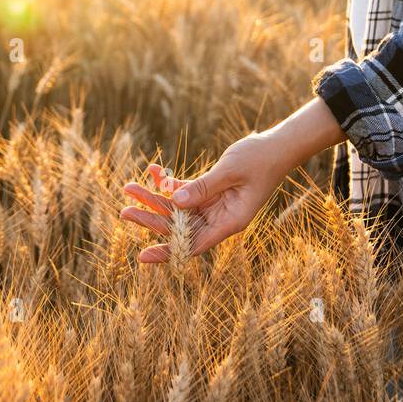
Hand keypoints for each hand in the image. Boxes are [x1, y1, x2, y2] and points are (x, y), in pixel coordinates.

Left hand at [120, 133, 288, 264]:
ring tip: (129, 188)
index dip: (168, 252)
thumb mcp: (231, 171)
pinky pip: (184, 190)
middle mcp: (219, 218)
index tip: (143, 256)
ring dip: (154, 198)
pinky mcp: (210, 190)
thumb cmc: (260, 159)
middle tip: (125, 212)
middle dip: (151, 219)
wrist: (277, 145)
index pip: (193, 245)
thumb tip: (175, 201)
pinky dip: (169, 182)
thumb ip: (204, 186)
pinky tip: (153, 170)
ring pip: (177, 208)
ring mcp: (213, 205)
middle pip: (179, 226)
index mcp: (229, 222)